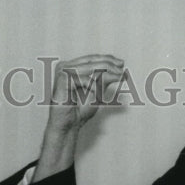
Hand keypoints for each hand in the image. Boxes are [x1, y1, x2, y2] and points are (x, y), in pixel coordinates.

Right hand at [35, 54, 125, 181]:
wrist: (68, 125)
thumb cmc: (80, 110)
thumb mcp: (97, 91)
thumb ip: (105, 79)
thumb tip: (120, 70)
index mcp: (70, 66)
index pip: (91, 58)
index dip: (108, 59)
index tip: (122, 63)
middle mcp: (65, 66)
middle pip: (91, 61)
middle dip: (110, 65)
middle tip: (122, 70)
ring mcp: (62, 72)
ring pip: (89, 68)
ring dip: (106, 73)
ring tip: (118, 76)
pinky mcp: (62, 80)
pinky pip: (84, 79)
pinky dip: (94, 85)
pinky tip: (99, 94)